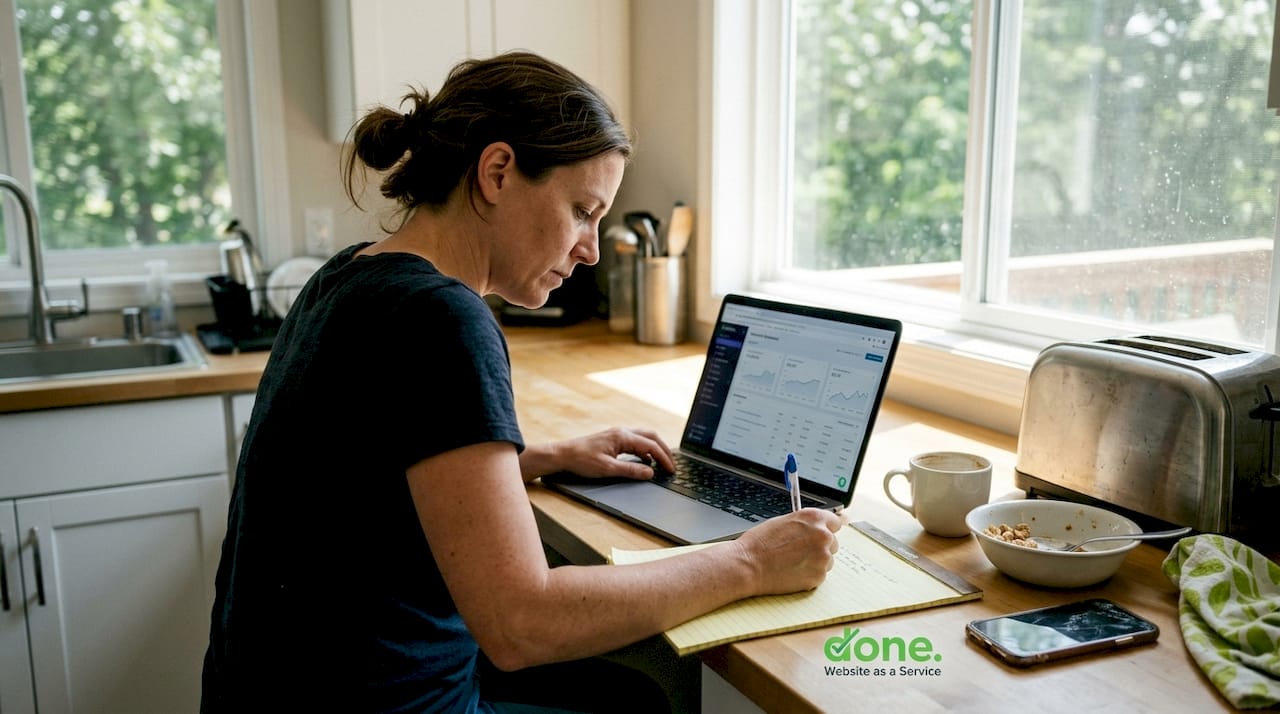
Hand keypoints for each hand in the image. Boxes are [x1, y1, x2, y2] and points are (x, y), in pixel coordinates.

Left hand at [526, 427, 674, 480]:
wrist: (563, 455)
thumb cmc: (582, 460)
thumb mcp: (608, 469)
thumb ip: (631, 470)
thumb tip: (650, 472)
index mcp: (623, 436)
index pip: (651, 446)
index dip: (664, 459)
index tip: (671, 470)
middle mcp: (622, 432)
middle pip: (651, 437)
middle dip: (664, 451)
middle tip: (672, 465)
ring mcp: (618, 434)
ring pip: (644, 438)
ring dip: (655, 449)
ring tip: (662, 463)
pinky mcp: (613, 440)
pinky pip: (635, 442)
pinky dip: (645, 450)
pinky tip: (645, 462)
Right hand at [734, 509, 845, 594]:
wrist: (748, 565)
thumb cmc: (761, 542)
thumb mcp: (785, 522)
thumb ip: (807, 523)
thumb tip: (826, 524)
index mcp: (814, 518)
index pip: (836, 522)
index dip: (826, 529)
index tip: (822, 534)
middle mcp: (822, 536)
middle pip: (833, 542)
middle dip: (819, 546)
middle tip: (798, 550)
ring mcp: (822, 557)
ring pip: (827, 560)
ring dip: (815, 561)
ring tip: (792, 561)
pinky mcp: (818, 576)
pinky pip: (820, 574)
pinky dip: (809, 574)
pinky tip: (792, 571)